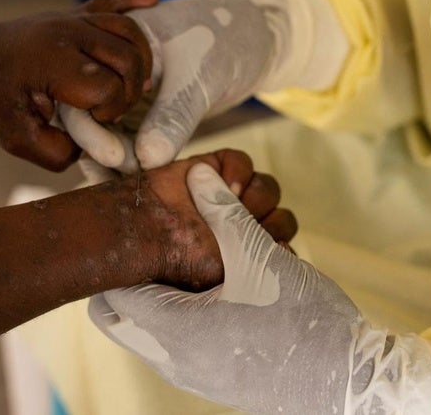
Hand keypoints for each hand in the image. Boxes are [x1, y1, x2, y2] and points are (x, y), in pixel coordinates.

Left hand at [0, 0, 157, 170]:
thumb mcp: (15, 139)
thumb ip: (57, 152)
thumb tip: (93, 145)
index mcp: (53, 61)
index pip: (108, 86)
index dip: (109, 111)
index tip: (91, 121)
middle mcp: (67, 33)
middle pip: (128, 57)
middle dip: (130, 91)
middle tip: (112, 109)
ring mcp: (72, 20)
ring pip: (129, 31)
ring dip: (141, 60)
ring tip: (135, 84)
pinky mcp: (74, 14)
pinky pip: (110, 1)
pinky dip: (134, 1)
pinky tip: (154, 0)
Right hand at [60, 0, 275, 171]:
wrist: (251, 40)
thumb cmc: (223, 41)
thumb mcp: (197, 77)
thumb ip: (173, 116)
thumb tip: (147, 160)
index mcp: (109, 46)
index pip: (83, 90)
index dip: (91, 128)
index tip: (115, 157)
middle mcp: (108, 70)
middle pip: (88, 116)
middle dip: (101, 150)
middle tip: (127, 176)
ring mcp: (123, 94)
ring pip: (107, 134)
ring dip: (116, 161)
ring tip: (132, 188)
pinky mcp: (142, 114)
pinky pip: (128, 141)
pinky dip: (132, 161)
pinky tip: (140, 184)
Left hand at [90, 164, 430, 413]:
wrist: (346, 383)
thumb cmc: (301, 321)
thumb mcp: (259, 256)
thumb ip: (223, 212)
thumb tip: (198, 175)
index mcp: (172, 328)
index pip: (111, 291)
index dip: (121, 254)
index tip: (138, 230)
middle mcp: (170, 358)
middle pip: (122, 313)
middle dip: (136, 275)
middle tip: (162, 245)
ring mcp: (190, 374)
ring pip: (150, 328)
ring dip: (164, 293)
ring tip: (194, 263)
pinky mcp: (211, 379)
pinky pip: (175, 344)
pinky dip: (183, 314)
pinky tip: (218, 290)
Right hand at [92, 149, 296, 290]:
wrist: (143, 230)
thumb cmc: (180, 259)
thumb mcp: (224, 269)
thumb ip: (260, 257)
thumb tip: (287, 248)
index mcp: (246, 256)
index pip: (284, 247)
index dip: (280, 244)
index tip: (270, 248)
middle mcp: (241, 226)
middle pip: (282, 218)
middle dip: (270, 222)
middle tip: (246, 227)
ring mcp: (229, 196)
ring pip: (267, 188)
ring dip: (256, 197)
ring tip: (233, 203)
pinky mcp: (215, 168)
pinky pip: (243, 162)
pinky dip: (238, 170)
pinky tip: (224, 184)